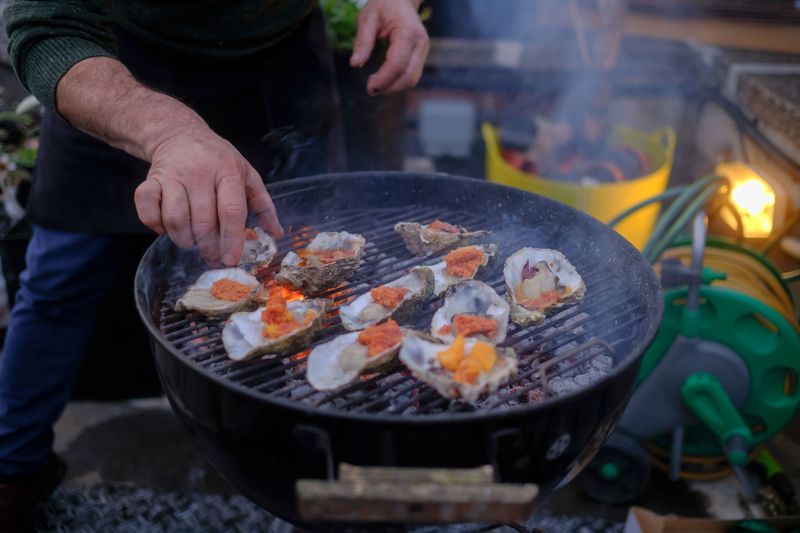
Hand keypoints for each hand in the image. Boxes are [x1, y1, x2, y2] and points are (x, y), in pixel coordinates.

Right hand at [134, 125, 282, 265]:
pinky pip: (147, 209)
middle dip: (208, 248)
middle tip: (213, 258)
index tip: (231, 260)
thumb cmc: (218, 159)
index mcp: (228, 171)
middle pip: (202, 222)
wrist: (179, 133)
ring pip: (174, 219)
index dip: (232, 239)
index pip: (231, 211)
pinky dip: (154, 225)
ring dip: (183, 239)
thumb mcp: (247, 174)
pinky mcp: (150, 180)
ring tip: (192, 242)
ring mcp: (172, 176)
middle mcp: (199, 173)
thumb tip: (276, 234)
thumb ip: (263, 205)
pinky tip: (166, 227)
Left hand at [350, 0, 428, 94]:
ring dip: (394, 88)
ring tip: (374, 85)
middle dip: (389, 88)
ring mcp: (423, 51)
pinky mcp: (420, 56)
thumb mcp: (368, 18)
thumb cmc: (384, 5)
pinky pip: (411, 75)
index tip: (369, 87)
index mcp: (408, 33)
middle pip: (409, 77)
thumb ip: (362, 41)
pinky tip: (383, 80)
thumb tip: (355, 64)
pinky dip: (397, 83)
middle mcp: (420, 44)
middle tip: (369, 90)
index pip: (398, 64)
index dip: (384, 80)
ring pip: (412, 80)